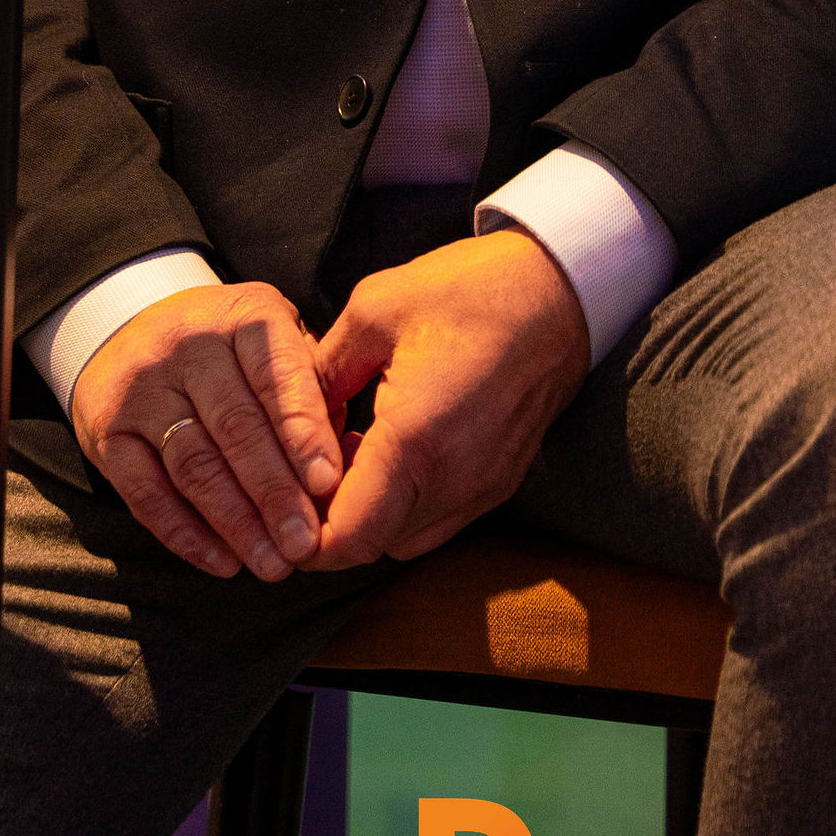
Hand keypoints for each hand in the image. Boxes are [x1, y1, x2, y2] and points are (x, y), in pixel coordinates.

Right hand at [70, 282, 344, 581]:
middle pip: (236, 427)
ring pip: (193, 464)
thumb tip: (340, 468)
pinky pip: (146, 493)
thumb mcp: (276, 343)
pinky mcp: (106, 432)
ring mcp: (141, 388)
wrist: (128, 331)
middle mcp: (188, 343)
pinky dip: (186, 534)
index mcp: (244, 315)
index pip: (277, 374)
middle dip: (274, 492)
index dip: (302, 432)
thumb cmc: (232, 351)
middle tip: (304, 543)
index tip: (327, 483)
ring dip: (236, 523)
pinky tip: (223, 561)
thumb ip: (311, 391)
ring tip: (273, 564)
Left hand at [309, 229, 592, 568]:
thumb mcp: (374, 310)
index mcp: (417, 439)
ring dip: (363, 513)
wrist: (559, 293)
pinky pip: (432, 521)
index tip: (277, 504)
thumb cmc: (472, 290)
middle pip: (369, 544)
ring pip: (400, 539)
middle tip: (297, 469)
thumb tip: (281, 417)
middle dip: (325, 520)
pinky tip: (382, 451)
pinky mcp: (496, 486)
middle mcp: (454, 481)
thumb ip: (318, 373)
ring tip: (341, 453)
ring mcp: (481, 490)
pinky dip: (398, 504)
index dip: (302, 537)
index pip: (348, 537)